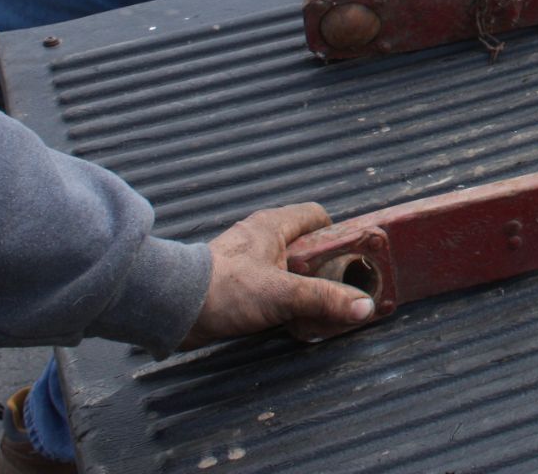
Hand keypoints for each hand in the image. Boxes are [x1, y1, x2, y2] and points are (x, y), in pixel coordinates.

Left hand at [178, 203, 376, 348]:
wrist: (174, 310)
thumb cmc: (224, 289)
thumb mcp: (283, 294)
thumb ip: (325, 299)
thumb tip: (363, 306)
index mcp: (273, 225)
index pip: (317, 217)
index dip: (337, 236)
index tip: (351, 258)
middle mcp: (261, 238)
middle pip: (306, 247)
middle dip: (324, 270)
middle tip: (339, 290)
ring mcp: (248, 262)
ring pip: (289, 270)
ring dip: (304, 289)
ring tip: (317, 308)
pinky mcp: (237, 284)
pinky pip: (272, 287)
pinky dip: (285, 302)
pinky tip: (290, 319)